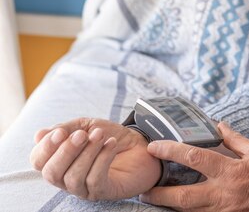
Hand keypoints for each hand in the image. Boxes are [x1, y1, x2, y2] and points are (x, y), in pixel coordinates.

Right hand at [30, 117, 161, 199]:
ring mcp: (84, 188)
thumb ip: (65, 129)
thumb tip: (39, 135)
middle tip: (82, 134)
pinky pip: (95, 180)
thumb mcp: (86, 125)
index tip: (61, 132)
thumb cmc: (109, 136)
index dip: (46, 147)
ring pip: (74, 177)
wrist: (140, 143)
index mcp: (59, 161)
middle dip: (65, 152)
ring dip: (87, 153)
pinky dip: (102, 159)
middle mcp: (67, 178)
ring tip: (100, 135)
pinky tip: (111, 144)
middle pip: (51, 173)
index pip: (38, 161)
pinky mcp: (104, 192)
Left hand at [140, 123, 248, 211]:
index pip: (194, 158)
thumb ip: (233, 139)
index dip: (171, 150)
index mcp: (231, 171)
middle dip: (159, 194)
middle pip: (183, 197)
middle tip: (144, 188)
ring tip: (155, 199)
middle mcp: (225, 194)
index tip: (155, 147)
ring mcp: (225, 211)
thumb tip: (217, 125)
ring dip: (170, 206)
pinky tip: (180, 207)